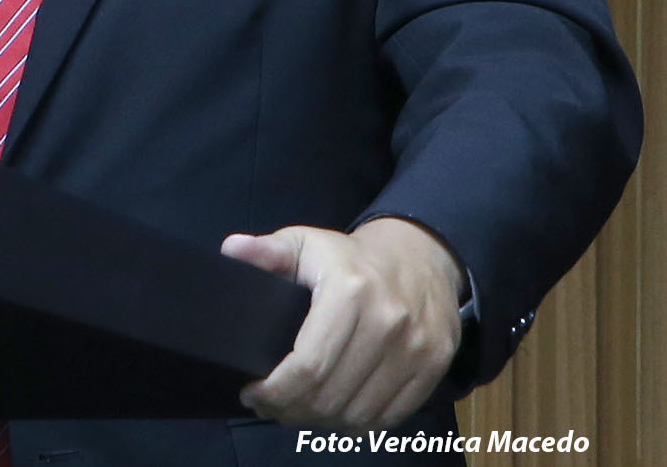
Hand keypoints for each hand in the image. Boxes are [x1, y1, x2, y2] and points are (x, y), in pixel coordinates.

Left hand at [221, 216, 462, 429]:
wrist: (421, 255)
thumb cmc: (350, 256)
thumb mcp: (305, 243)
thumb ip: (267, 250)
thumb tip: (232, 250)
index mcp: (350, 291)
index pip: (309, 365)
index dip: (275, 391)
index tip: (252, 393)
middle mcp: (388, 322)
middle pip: (331, 395)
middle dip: (291, 410)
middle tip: (270, 406)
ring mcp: (416, 348)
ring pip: (359, 413)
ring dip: (322, 421)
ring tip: (298, 409)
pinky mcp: (434, 367)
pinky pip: (389, 416)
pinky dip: (357, 423)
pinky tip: (334, 412)